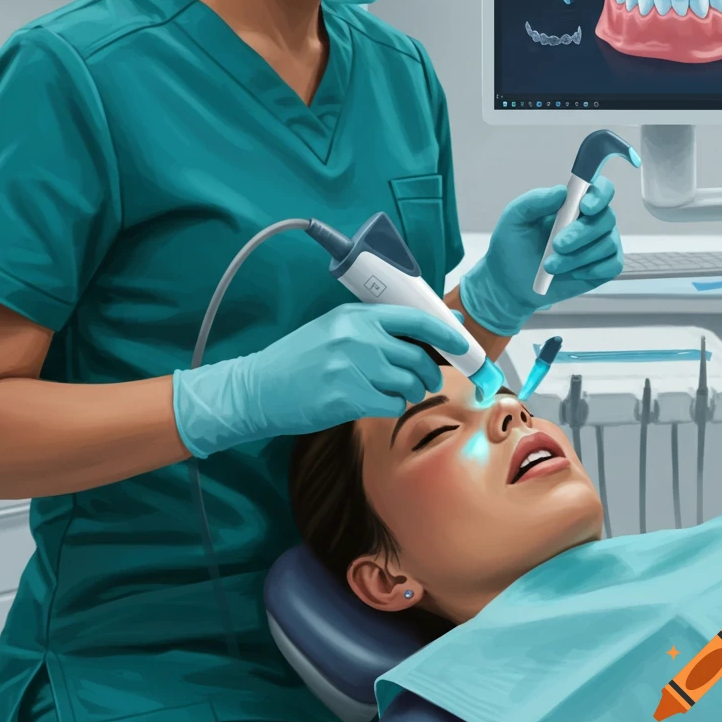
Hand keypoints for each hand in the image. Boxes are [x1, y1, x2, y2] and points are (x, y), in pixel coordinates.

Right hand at [172, 302, 468, 457]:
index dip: (446, 332)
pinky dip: (389, 406)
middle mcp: (357, 337)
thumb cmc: (297, 360)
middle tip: (426, 380)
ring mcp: (353, 368)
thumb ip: (375, 329)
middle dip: (429, 372)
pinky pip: (391, 404)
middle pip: (418, 356)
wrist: (258, 388)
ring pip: (408, 382)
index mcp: (355, 315)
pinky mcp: (348, 398)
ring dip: (409, 391)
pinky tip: (372, 402)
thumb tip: (426, 332)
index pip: (415, 319)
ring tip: (391, 391)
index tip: (463, 342)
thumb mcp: (333, 330)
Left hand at [459, 176, 622, 334]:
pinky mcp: (603, 268)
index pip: (601, 189)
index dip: (599, 194)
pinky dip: (592, 269)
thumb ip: (535, 200)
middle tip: (557, 245)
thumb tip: (562, 191)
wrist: (511, 282)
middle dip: (582, 233)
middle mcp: (591, 221)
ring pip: (608, 244)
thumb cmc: (513, 245)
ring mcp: (600, 244)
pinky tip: (572, 273)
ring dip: (579, 256)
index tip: (584, 207)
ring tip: (550, 266)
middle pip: (607, 218)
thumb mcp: (515, 218)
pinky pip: (612, 266)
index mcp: (573, 203)